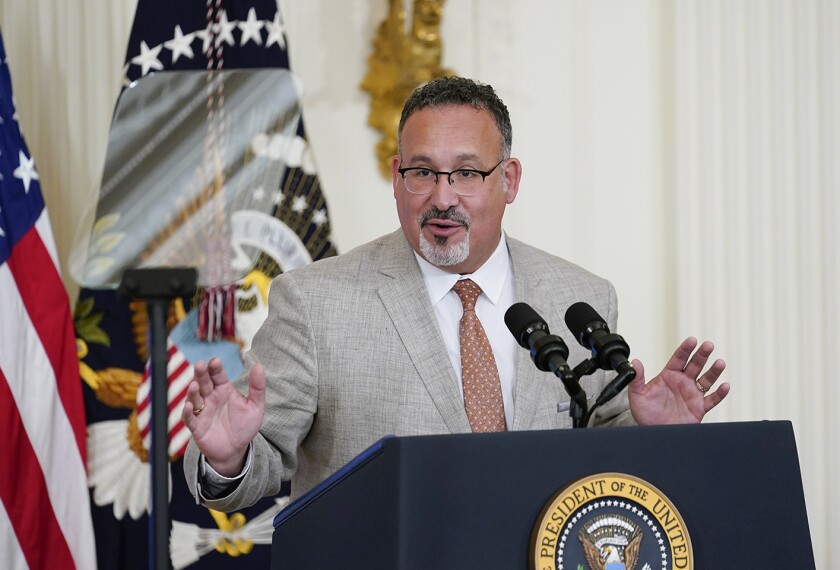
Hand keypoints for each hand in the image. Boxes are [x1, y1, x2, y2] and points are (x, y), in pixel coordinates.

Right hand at [182, 358, 265, 475]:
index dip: (215, 368)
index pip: (218, 375)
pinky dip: (187, 412)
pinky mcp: (196, 427)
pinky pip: (189, 418)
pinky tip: (188, 406)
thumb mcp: (255, 406)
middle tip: (200, 364)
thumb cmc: (245, 426)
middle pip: (203, 383)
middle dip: (201, 374)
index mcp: (224, 390)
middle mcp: (211, 398)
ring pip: (194, 398)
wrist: (236, 450)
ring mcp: (202, 412)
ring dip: (192, 391)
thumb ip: (257, 387)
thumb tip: (260, 366)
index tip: (216, 361)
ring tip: (194, 385)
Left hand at [628, 337, 729, 424]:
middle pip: (695, 365)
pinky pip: (712, 400)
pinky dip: (720, 394)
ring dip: (714, 371)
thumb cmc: (645, 413)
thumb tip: (635, 362)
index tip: (692, 340)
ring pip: (706, 380)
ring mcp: (692, 394)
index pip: (679, 359)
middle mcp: (682, 383)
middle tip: (708, 345)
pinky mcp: (699, 408)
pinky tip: (725, 386)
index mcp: (669, 376)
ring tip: (720, 363)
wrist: (653, 431)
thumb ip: (637, 378)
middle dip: (702, 355)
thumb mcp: (637, 395)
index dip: (686, 349)